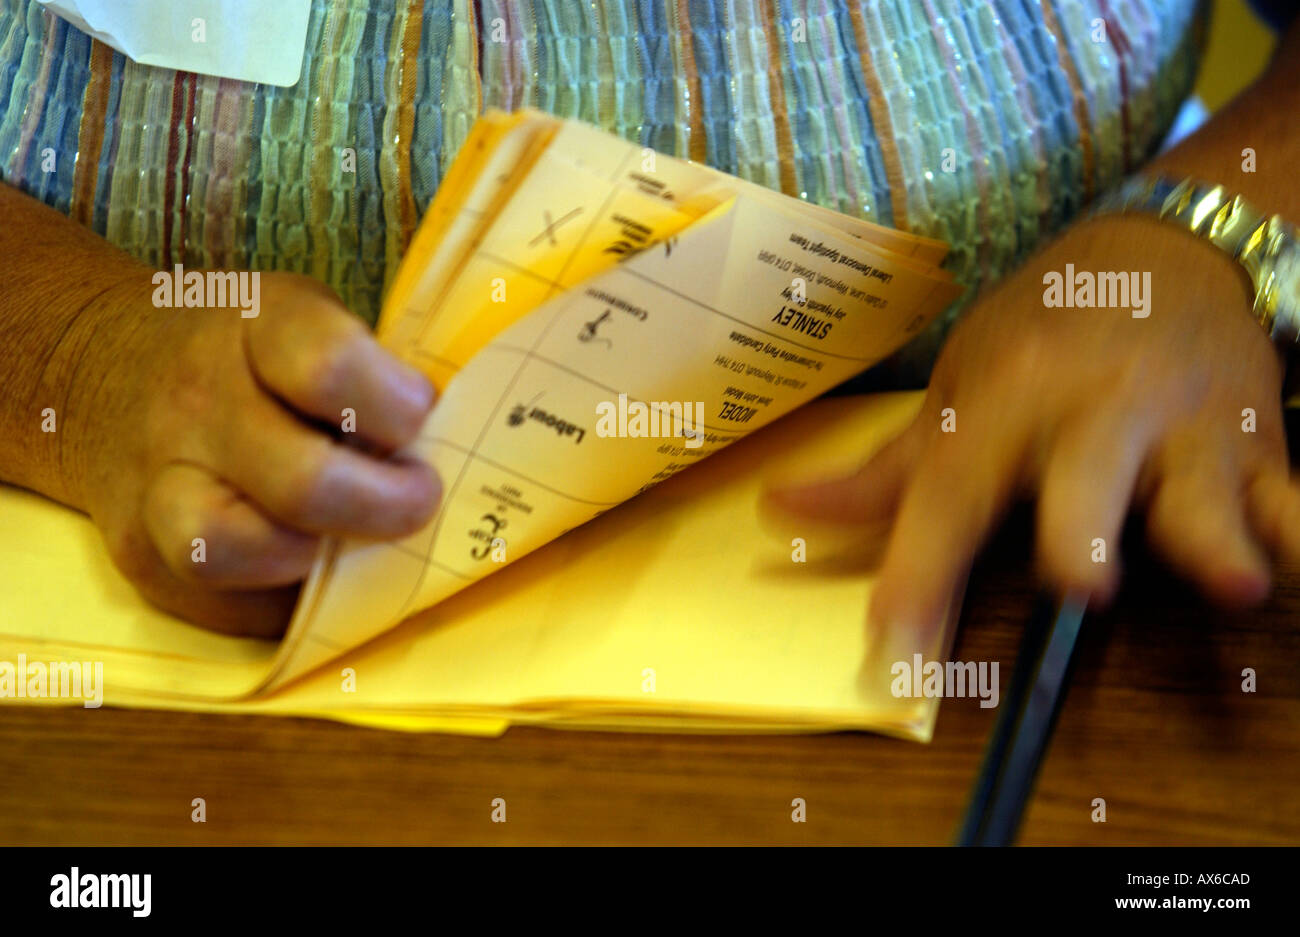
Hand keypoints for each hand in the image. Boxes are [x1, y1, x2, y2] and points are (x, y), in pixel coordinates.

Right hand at [69, 272, 440, 636]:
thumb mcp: (306, 323)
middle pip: (302, 483)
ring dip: (320, 563)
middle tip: (417, 499)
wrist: (102, 376)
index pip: (328, 367)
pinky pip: (230, 607)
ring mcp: (157, 488)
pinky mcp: (143, 559)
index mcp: (253, 328)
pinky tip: (313, 573)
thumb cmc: (245, 357)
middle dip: (384, 506)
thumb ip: (370, 376)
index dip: (395, 406)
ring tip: (351, 543)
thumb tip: (450, 450)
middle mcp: (195, 405)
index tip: (421, 418)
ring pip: (240, 553)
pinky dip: (289, 603)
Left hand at [763, 214, 1299, 660]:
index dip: (919, 573)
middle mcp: (1093, 411)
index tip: (893, 649)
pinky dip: (1297, 528)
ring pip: (1202, 487)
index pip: (950, 494)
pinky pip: (1288, 494)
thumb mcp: (958, 386)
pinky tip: (1293, 554)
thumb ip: (884, 471)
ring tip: (1239, 580)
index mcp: (1006, 397)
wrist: (1169, 249)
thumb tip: (779, 511)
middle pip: (1084, 477)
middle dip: (1083, 526)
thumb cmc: (1045, 330)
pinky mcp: (1256, 445)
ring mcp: (1181, 427)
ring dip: (1216, 535)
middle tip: (1082, 581)